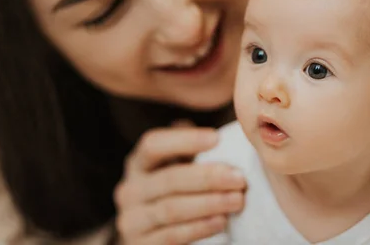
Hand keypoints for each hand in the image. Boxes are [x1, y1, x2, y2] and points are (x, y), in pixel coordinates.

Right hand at [114, 125, 246, 244]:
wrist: (156, 235)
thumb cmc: (176, 192)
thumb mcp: (177, 166)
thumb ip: (190, 147)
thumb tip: (218, 134)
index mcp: (138, 163)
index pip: (153, 145)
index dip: (184, 140)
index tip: (216, 138)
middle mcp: (130, 190)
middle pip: (169, 179)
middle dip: (208, 177)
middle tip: (239, 178)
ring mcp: (132, 220)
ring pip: (172, 209)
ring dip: (209, 204)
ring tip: (237, 200)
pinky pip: (172, 236)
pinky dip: (199, 228)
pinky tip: (221, 221)